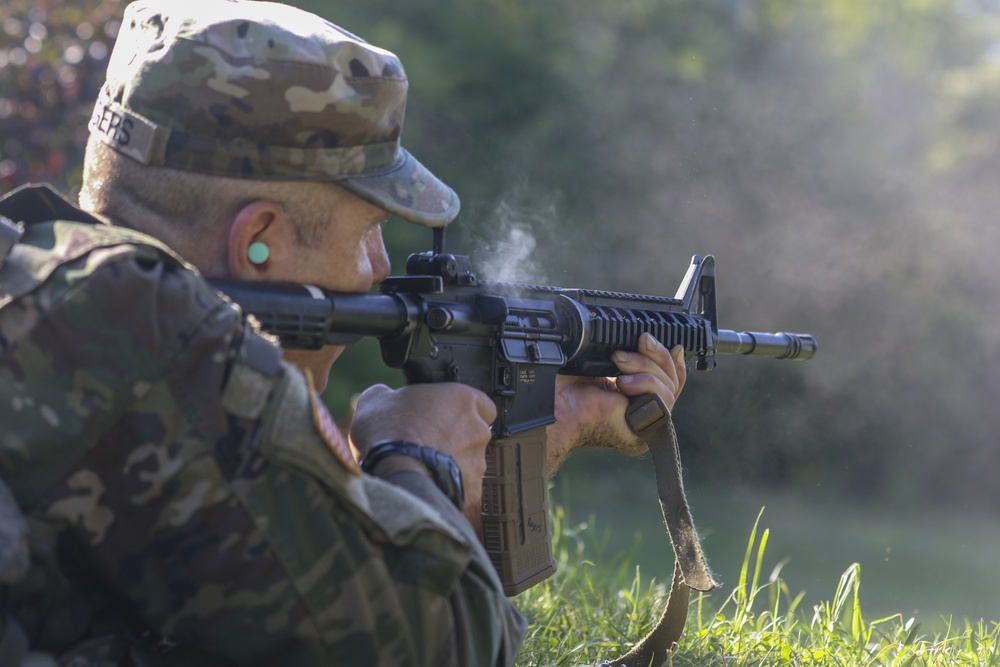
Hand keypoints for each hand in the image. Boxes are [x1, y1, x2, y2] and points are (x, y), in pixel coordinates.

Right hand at [349, 383, 496, 513]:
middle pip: (474, 434)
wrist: (397, 475)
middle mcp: (478, 430)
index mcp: (464, 400)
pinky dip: (449, 488)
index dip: (461, 411)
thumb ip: (387, 394)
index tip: (444, 416)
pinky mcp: (473, 490)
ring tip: (423, 467)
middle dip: (455, 440)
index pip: (480, 403)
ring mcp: (478, 462)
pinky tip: (427, 484)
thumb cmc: (390, 434)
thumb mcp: (375, 401)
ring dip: (452, 464)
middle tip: (428, 443)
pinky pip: (463, 487)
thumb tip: (382, 396)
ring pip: (469, 462)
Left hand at [545, 333, 686, 469]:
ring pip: (668, 387)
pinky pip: (663, 399)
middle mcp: (644, 411)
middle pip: (671, 380)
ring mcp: (647, 422)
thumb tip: (649, 336)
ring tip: (619, 362)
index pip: (669, 381)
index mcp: (635, 398)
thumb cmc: (568, 390)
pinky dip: (647, 383)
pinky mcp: (646, 429)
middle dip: (656, 355)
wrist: (558, 410)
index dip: (673, 362)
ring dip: (645, 367)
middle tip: (637, 344)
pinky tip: (623, 382)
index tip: (673, 345)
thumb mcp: (602, 363)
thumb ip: (627, 352)